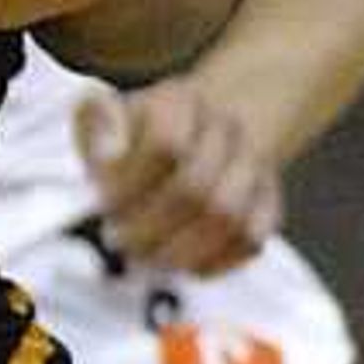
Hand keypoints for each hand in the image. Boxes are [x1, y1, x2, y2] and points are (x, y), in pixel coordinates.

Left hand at [74, 75, 281, 276]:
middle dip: (149, 227)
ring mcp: (253, 164)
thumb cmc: (146, 131)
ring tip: (150, 256)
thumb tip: (105, 156)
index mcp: (181, 100)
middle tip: (122, 241)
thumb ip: (95, 124)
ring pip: (228, 218)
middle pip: (196, 188)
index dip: (131, 184)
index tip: (105, 204)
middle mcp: (226, 127)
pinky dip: (214, 261)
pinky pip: (250, 241)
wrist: (207, 123)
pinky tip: (184, 262)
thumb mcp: (109, 113)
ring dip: (180, 249)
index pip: (165, 144)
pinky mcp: (268, 202)